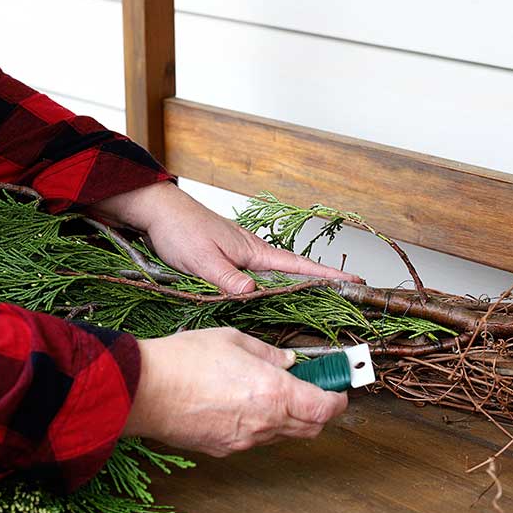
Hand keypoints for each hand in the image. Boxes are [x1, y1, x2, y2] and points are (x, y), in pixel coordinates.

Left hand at [94, 182, 361, 292]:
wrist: (157, 212)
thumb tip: (252, 294)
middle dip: (323, 283)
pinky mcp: (230, 260)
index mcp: (254, 252)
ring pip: (278, 276)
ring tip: (323, 300)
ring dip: (300, 286)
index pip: (299, 266)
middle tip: (349, 296)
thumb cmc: (180, 230)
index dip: (327, 276)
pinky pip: (260, 277)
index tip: (354, 281)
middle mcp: (253, 253)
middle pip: (296, 272)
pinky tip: (277, 296)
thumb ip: (227, 278)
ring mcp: (243, 256)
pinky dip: (275, 286)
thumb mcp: (202, 259)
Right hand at [122, 328, 347, 456]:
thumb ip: (270, 355)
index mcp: (275, 393)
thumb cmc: (185, 360)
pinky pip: (256, 441)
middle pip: (311, 428)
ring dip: (290, 419)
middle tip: (314, 390)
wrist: (144, 390)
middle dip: (319, 411)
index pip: (325, 409)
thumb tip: (290, 363)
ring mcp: (245, 440)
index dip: (338, 399)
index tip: (338, 388)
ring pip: (284, 436)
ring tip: (274, 394)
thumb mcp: (235, 340)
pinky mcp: (224, 449)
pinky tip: (245, 406)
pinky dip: (262, 427)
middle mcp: (265, 423)